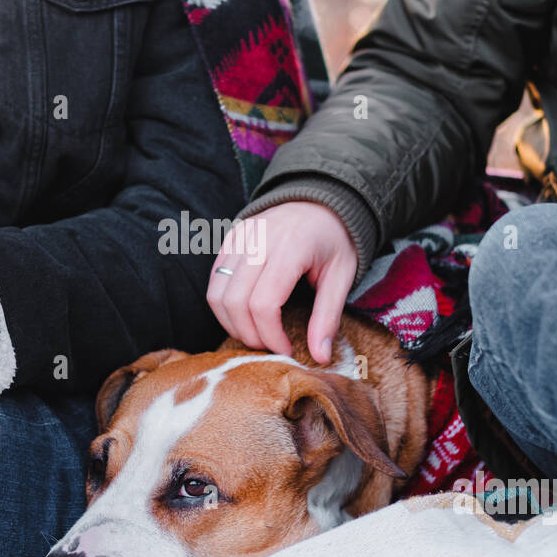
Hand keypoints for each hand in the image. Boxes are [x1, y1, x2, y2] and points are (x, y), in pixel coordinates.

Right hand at [206, 201, 356, 364]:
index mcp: (290, 248)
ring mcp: (240, 237)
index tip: (286, 350)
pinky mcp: (230, 239)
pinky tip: (246, 314)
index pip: (263, 304)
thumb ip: (328, 317)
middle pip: (235, 302)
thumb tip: (320, 357)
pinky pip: (214, 280)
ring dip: (232, 324)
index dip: (270, 336)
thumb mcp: (342, 276)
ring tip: (257, 333)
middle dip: (249, 335)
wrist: (321, 199)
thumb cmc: (334, 240)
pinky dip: (224, 305)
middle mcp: (259, 240)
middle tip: (270, 347)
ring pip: (217, 294)